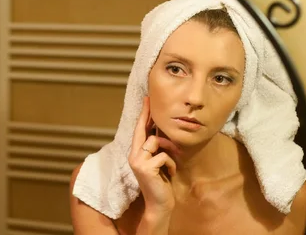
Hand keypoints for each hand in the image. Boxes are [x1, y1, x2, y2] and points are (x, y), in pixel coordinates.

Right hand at [128, 96, 177, 215]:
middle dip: (147, 114)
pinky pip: (163, 156)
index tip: (147, 100)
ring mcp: (137, 161)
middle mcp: (133, 155)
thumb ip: (157, 148)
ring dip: (170, 150)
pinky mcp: (145, 168)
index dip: (143, 114)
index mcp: (136, 153)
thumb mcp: (159, 161)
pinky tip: (170, 173)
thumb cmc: (162, 183)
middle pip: (142, 130)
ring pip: (156, 141)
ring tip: (172, 163)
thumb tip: (162, 129)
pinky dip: (171, 164)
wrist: (160, 204)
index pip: (139, 130)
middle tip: (150, 100)